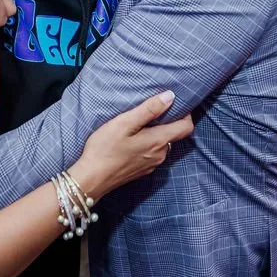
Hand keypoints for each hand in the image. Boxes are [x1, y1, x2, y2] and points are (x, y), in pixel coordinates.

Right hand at [70, 91, 193, 199]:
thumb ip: (149, 109)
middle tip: (153, 110)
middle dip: (169, 122)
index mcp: (158, 141)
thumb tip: (170, 96)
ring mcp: (151, 165)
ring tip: (140, 124)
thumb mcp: (124, 123)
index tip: (177, 104)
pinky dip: (148, 144)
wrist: (91, 179)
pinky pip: (153, 154)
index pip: (186, 127)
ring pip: (163, 145)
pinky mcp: (142, 171)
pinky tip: (132, 141)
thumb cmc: (105, 149)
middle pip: (174, 135)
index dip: (186, 114)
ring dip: (157, 133)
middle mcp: (160, 155)